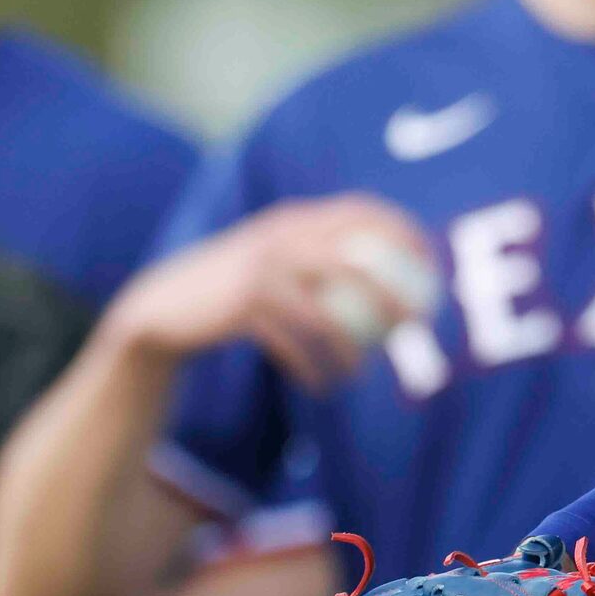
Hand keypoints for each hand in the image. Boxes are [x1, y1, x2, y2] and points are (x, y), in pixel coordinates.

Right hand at [100, 195, 433, 391]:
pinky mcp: (240, 304)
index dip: (400, 227)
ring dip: (348, 346)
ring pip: (321, 313)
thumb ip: (318, 254)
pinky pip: (289, 342)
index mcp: (293, 218)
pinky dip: (309, 366)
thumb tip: (387, 275)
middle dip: (391, 292)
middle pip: (351, 262)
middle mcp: (279, 237)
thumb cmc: (236, 291)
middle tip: (416, 324)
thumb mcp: (275, 260)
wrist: (164, 308)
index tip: (431, 258)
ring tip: (362, 371)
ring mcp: (259, 269)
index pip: (358, 209)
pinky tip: (323, 386)